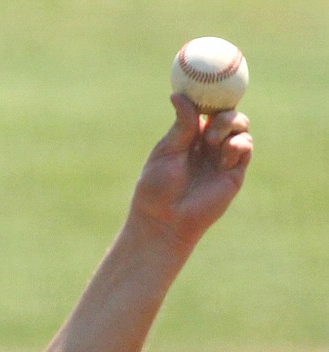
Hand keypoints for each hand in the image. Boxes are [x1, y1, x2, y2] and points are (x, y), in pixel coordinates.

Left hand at [129, 94, 252, 250]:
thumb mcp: (167, 151)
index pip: (206, 110)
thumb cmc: (156, 188)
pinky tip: (224, 150)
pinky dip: (238, 142)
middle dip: (223, 109)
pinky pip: (245, 146)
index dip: (211, 95)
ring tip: (212, 140)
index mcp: (189, 137)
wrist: (164, 220)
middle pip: (227, 113)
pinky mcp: (234, 172)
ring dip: (229, 124)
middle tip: (212, 116)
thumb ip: (182, 125)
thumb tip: (178, 95)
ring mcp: (222, 158)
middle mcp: (208, 145)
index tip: (211, 80)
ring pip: (240, 126)